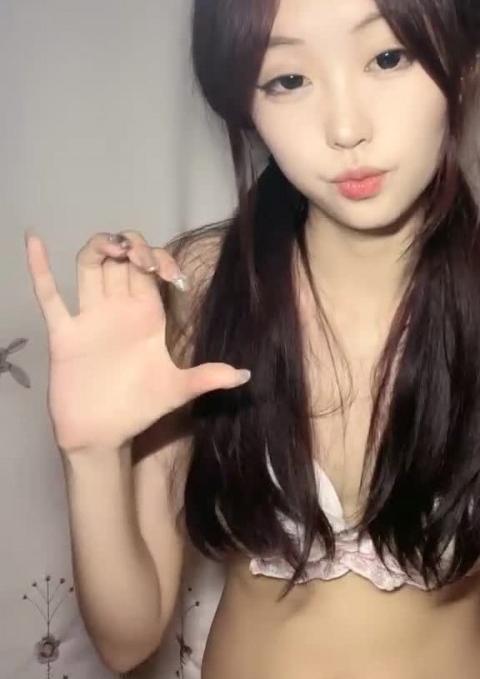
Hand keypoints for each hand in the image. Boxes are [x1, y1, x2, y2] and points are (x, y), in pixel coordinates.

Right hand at [24, 230, 249, 451]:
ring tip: (113, 247)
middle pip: (123, 259)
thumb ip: (207, 377)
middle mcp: (118, 309)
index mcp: (146, 315)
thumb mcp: (177, 390)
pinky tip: (34, 242)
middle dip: (135, 246)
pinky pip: (49, 296)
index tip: (171, 274)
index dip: (161, 259)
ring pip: (90, 265)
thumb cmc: (139, 409)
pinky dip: (39, 268)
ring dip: (100, 247)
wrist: (103, 436)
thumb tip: (246, 376)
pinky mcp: (64, 333)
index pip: (152, 270)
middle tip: (143, 258)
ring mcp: (89, 318)